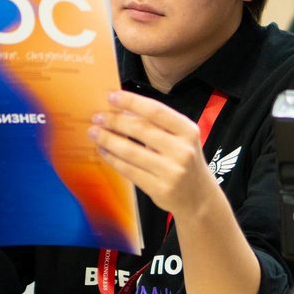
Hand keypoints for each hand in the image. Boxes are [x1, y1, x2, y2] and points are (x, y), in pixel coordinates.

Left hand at [88, 91, 222, 218]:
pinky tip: (103, 151)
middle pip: (141, 130)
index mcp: (188, 131)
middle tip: (97, 117)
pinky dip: (113, 159)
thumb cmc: (185, 161)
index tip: (111, 96)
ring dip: (108, 140)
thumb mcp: (182, 138)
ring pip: (131, 151)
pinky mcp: (160, 189)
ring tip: (94, 133)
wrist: (199, 197)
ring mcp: (171, 171)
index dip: (131, 101)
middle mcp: (182, 150)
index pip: (156, 111)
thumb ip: (159, 125)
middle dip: (115, 121)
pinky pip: (129, 170)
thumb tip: (123, 108)